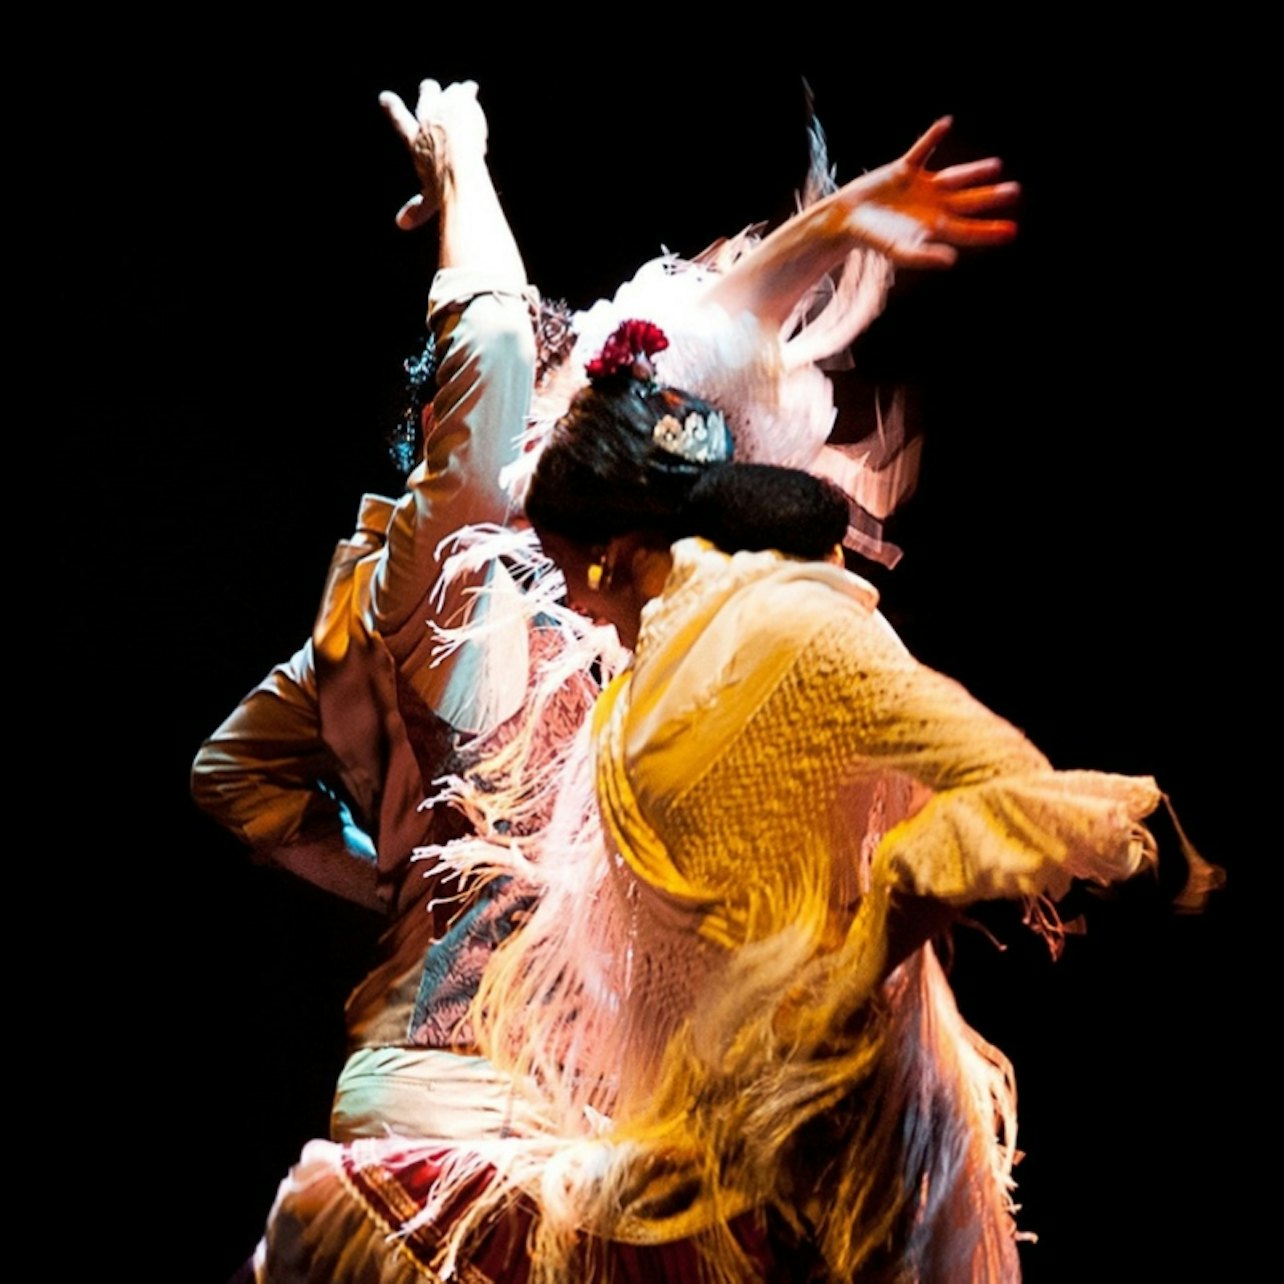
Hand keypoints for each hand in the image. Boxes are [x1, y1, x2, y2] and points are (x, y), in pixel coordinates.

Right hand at [379, 79, 488, 230]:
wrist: (460, 166)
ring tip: (460, 91)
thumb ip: (417, 209)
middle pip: (425, 94)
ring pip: (447, 90)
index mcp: (415, 140)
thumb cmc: (443, 186)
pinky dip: (469, 93)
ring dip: (454, 93)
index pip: (398, 119)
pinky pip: (466, 91)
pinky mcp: (463, 102)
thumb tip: (401, 225)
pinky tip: (472, 90)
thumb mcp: (429, 200)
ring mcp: (444, 107)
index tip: (385, 97)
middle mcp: (426, 119)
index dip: (391, 107)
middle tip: (430, 89)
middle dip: (429, 91)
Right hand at [842, 117, 1018, 267]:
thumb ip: (925, 256)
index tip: (1012, 232)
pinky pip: (922, 150)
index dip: (990, 231)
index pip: (968, 230)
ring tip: (996, 166)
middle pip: (968, 201)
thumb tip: (952, 260)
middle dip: (990, 197)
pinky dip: (932, 137)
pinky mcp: (903, 170)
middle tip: (1015, 192)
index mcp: (934, 227)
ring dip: (974, 171)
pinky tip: (946, 123)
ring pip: (954, 177)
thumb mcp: (899, 250)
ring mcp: (920, 187)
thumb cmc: (874, 240)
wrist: (847, 220)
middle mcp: (932, 206)